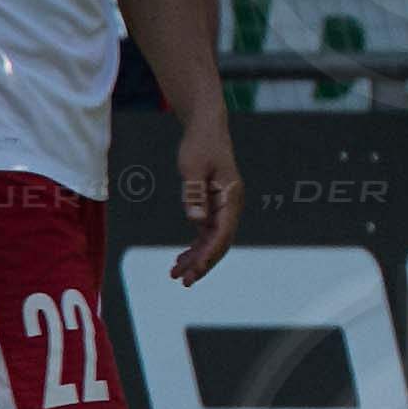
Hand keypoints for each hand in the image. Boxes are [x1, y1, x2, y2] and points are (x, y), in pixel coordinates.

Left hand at [169, 103, 248, 283]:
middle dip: (202, 263)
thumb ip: (194, 194)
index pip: (222, 234)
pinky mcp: (214, 205)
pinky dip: (195, 246)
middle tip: (182, 281)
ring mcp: (224, 206)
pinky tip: (181, 257)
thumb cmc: (200, 144)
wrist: (206, 127)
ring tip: (176, 274)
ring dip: (196, 258)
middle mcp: (231, 205)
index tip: (193, 271)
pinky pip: (207, 232)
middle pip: (220, 242)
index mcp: (231, 197)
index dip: (208, 255)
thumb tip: (195, 221)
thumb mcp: (193, 167)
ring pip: (212, 240)